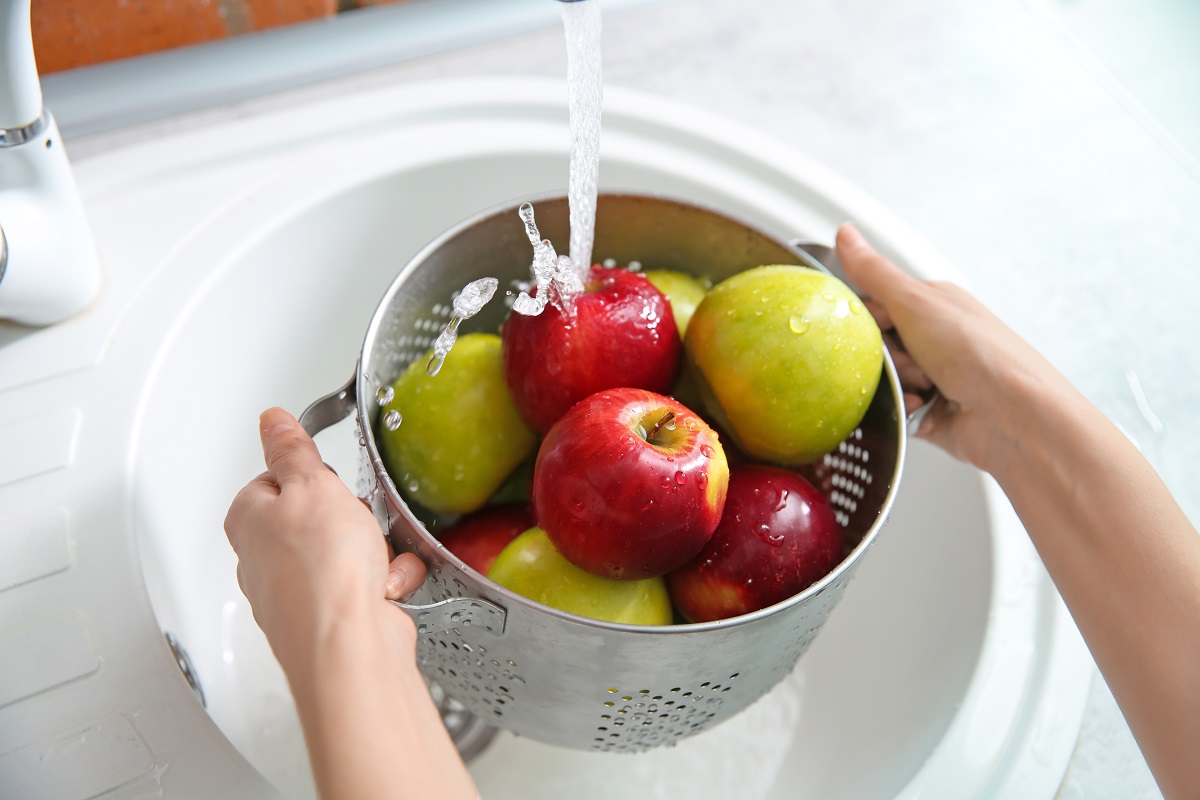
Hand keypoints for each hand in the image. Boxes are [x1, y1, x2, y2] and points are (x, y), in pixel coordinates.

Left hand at [224, 407, 425, 672]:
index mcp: (249, 520)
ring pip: (351, 550)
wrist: (349, 646)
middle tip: (354, 519)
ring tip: (375, 558)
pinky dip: (387, 580)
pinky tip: (385, 585)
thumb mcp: (313, 485)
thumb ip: (292, 450)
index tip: (329, 478)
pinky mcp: (334, 617)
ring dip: (375, 549)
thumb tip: (272, 421)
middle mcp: (266, 559)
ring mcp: (300, 593)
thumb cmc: (321, 572)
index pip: (277, 478)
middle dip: (351, 515)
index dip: (313, 475)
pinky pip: (370, 584)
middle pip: (320, 515)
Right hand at [836, 222, 1074, 474]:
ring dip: (894, 386)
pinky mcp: (928, 411)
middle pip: (873, 345)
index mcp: (930, 304)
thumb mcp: (916, 302)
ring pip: (881, 379)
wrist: (1013, 415)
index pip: (873, 304)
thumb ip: (874, 272)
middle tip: (906, 357)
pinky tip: (921, 407)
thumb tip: (846, 233)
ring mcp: (931, 375)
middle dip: (881, 357)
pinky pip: (892, 410)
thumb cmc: (980, 353)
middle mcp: (931, 338)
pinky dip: (901, 410)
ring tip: (922, 386)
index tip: (867, 327)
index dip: (863, 319)